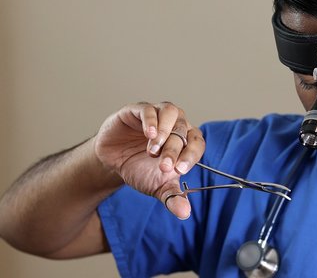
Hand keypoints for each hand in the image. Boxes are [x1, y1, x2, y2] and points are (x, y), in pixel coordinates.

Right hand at [94, 102, 204, 219]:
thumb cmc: (141, 169)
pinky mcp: (137, 110)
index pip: (197, 142)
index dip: (192, 154)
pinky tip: (148, 134)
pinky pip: (149, 110)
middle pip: (182, 131)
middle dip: (174, 150)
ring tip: (153, 150)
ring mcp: (158, 115)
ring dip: (166, 131)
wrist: (112, 162)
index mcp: (185, 140)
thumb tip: (185, 213)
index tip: (180, 170)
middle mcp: (176, 124)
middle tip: (163, 166)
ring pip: (171, 112)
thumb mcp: (156, 187)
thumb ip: (172, 197)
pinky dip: (151, 120)